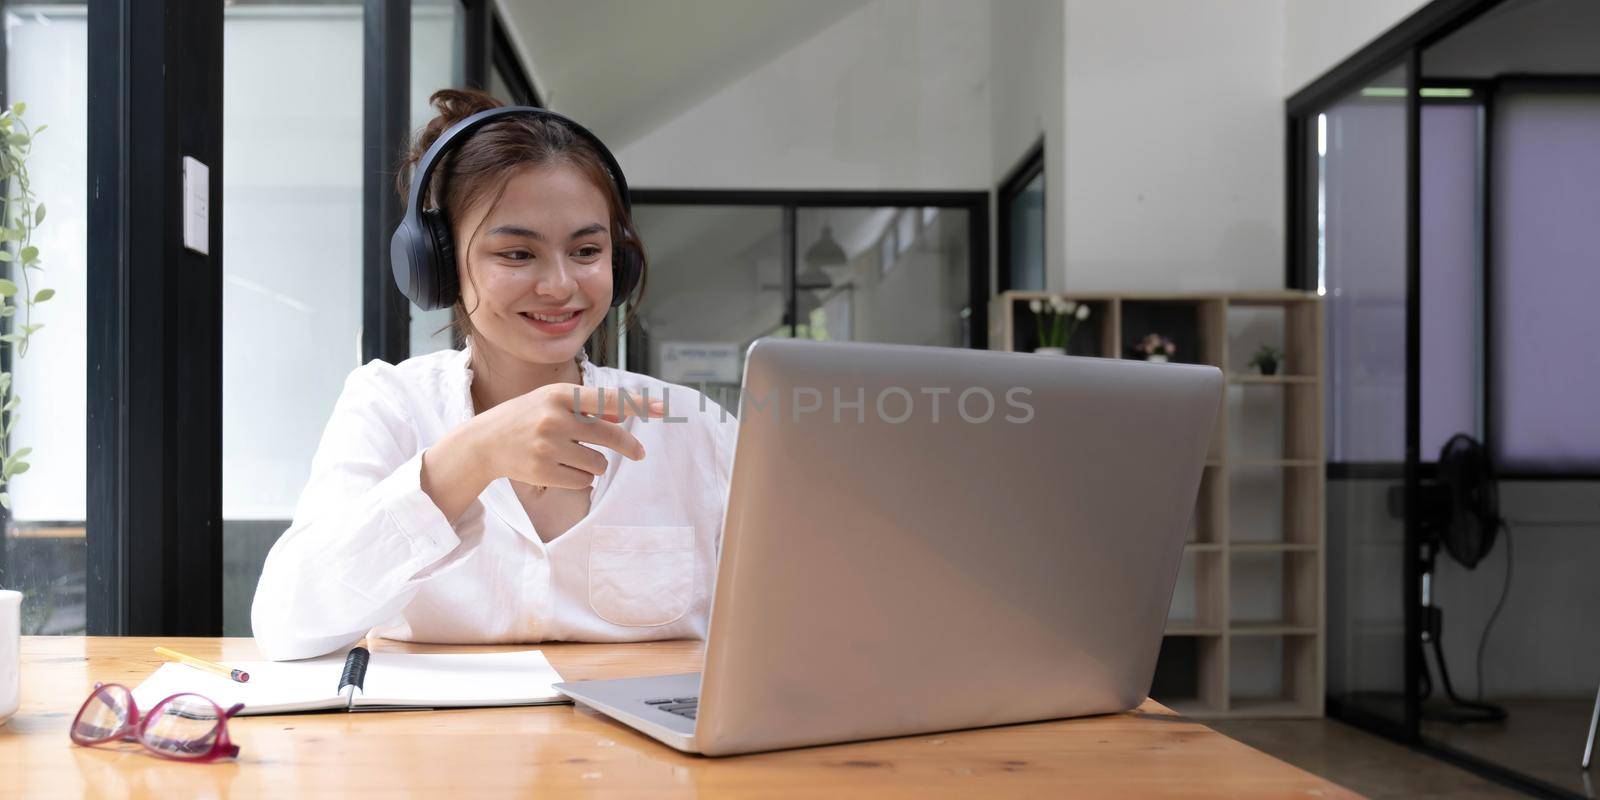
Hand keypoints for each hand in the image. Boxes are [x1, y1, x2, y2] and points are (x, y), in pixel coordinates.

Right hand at [476, 383, 666, 490]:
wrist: (484, 443)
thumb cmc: (526, 418)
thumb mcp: (553, 402)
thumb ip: (589, 406)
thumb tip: (628, 408)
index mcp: (558, 395)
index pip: (607, 399)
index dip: (637, 404)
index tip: (662, 409)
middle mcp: (554, 419)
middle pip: (610, 436)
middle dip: (628, 447)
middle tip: (639, 453)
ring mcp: (547, 447)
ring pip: (598, 463)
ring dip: (593, 463)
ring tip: (569, 455)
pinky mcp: (543, 472)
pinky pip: (583, 480)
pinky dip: (579, 477)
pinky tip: (558, 467)